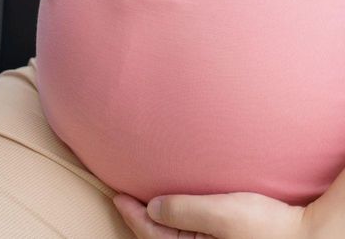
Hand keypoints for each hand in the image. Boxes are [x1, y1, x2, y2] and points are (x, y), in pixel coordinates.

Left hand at [114, 192, 317, 238]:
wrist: (311, 235)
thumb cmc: (270, 227)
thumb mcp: (221, 214)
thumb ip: (183, 210)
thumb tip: (152, 207)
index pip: (151, 235)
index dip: (131, 213)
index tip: (117, 194)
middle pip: (161, 238)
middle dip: (142, 220)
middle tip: (125, 198)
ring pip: (176, 237)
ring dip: (160, 221)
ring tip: (145, 202)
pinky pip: (193, 235)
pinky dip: (179, 224)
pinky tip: (177, 209)